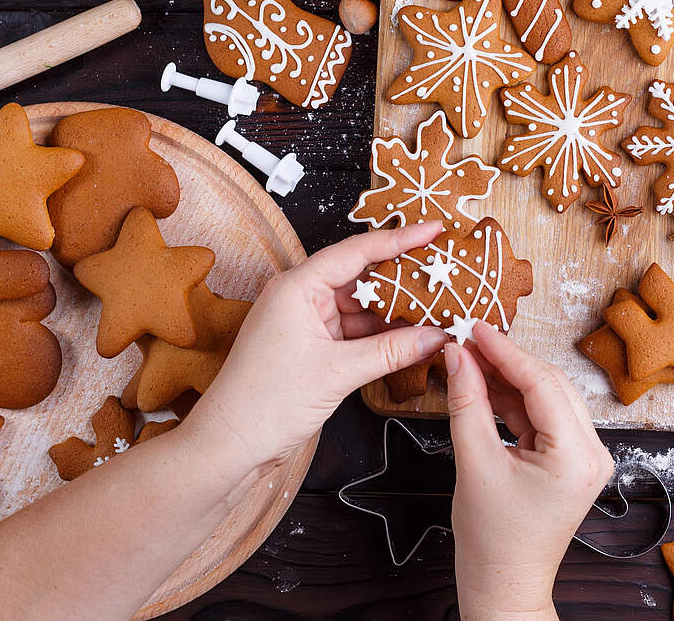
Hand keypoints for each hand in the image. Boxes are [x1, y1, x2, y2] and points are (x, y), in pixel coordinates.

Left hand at [184, 224, 448, 472]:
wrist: (230, 443)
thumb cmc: (265, 402)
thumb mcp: (337, 373)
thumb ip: (391, 351)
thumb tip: (436, 336)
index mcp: (298, 286)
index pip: (357, 251)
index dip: (400, 239)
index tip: (434, 229)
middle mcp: (300, 296)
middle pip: (362, 276)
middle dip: (403, 278)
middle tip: (443, 272)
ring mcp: (306, 321)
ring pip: (361, 305)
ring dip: (395, 310)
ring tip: (436, 308)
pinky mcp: (311, 345)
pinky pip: (354, 330)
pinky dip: (381, 333)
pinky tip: (411, 336)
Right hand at [446, 322, 613, 618]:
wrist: (504, 584)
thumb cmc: (492, 539)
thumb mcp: (474, 463)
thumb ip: (467, 403)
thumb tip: (457, 356)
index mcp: (577, 456)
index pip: (541, 384)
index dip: (504, 351)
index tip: (474, 329)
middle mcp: (593, 452)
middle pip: (549, 385)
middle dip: (506, 361)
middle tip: (467, 341)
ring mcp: (586, 457)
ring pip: (547, 397)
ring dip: (509, 379)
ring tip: (470, 361)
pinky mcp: (572, 460)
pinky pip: (544, 416)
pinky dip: (515, 401)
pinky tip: (485, 387)